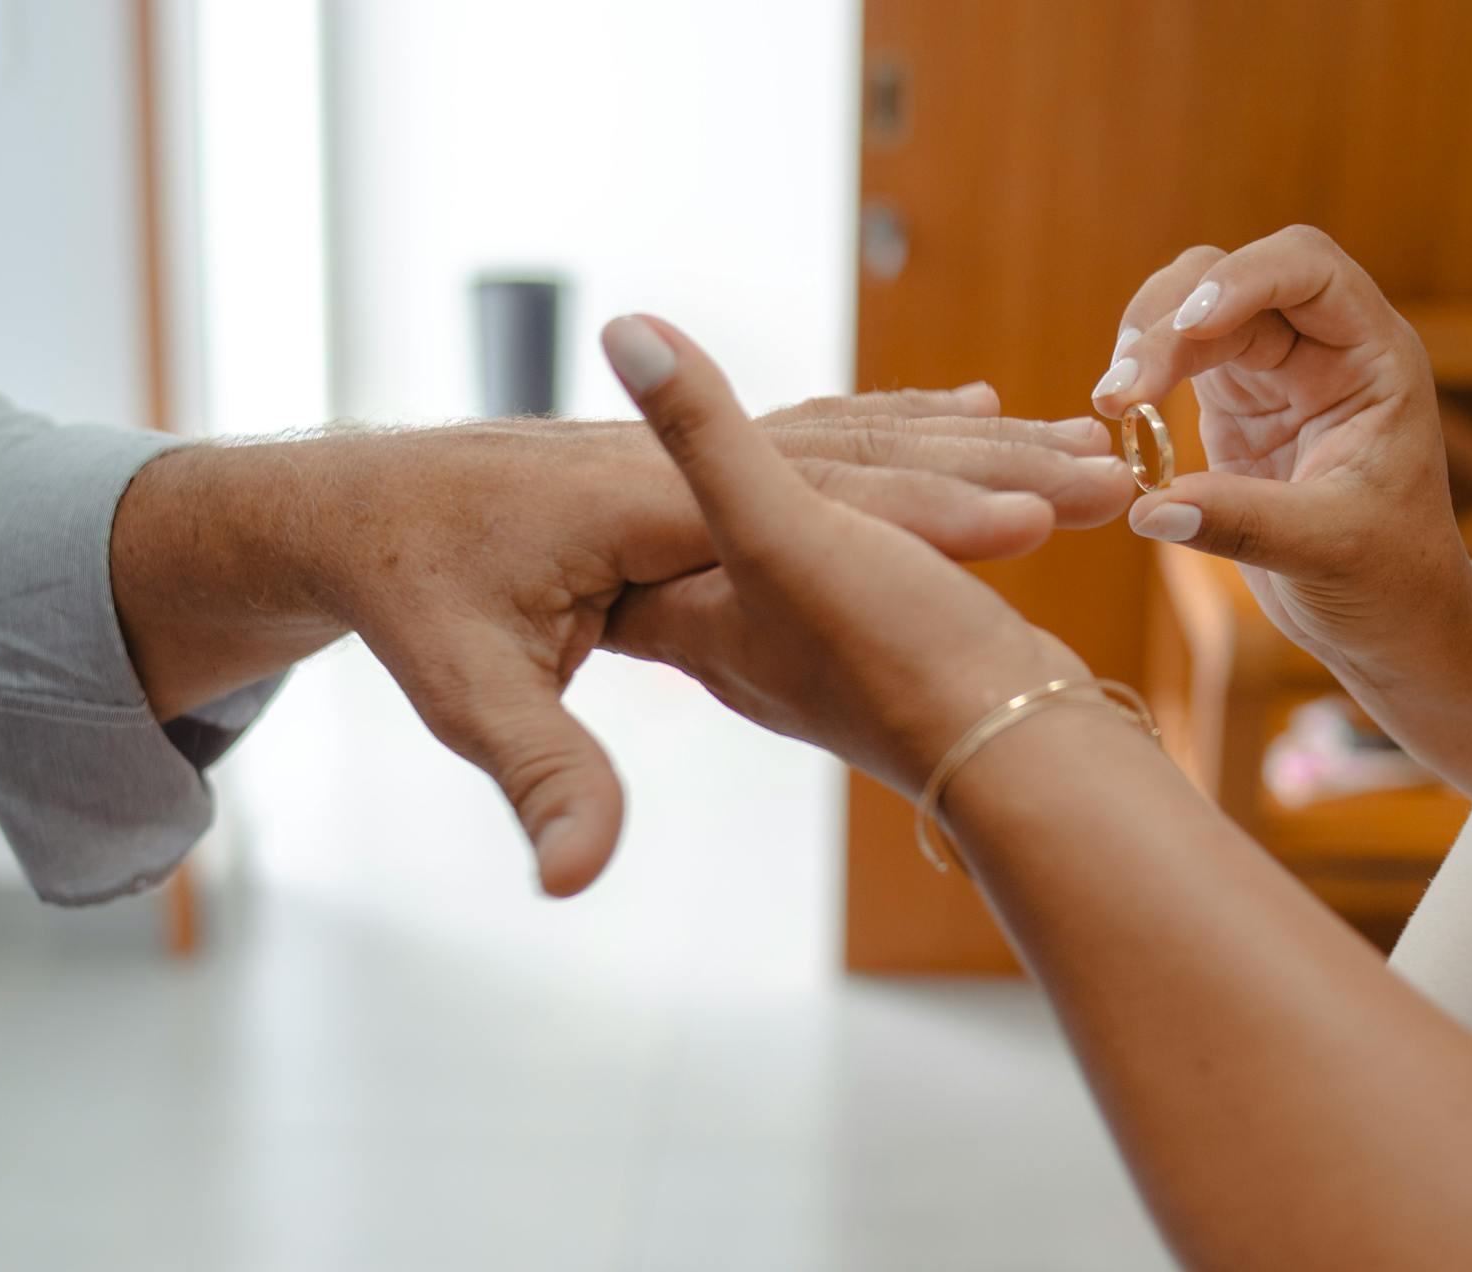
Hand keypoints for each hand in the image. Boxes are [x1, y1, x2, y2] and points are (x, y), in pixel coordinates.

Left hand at [305, 390, 1126, 895]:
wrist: (367, 504)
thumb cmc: (417, 594)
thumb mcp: (467, 689)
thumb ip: (540, 772)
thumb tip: (571, 884)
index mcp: (644, 508)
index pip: (816, 507)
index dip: (929, 516)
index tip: (1034, 530)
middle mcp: (692, 470)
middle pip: (867, 455)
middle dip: (986, 470)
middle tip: (1104, 476)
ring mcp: (704, 463)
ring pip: (868, 434)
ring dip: (974, 446)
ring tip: (1078, 445)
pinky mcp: (705, 469)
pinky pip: (839, 432)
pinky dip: (919, 428)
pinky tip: (975, 416)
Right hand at [1091, 225, 1471, 682]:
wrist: (1392, 619)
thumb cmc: (1391, 580)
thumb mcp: (1329, 552)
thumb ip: (1243, 524)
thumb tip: (1146, 509)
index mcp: (1372, 356)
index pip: (1307, 269)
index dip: (1244, 279)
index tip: (1188, 327)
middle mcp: (1323, 346)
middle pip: (1231, 279)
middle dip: (1168, 322)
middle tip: (1119, 394)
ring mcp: (1275, 371)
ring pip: (1191, 308)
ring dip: (1143, 342)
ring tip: (1109, 404)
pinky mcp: (1233, 405)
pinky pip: (1175, 360)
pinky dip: (1139, 378)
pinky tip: (1117, 419)